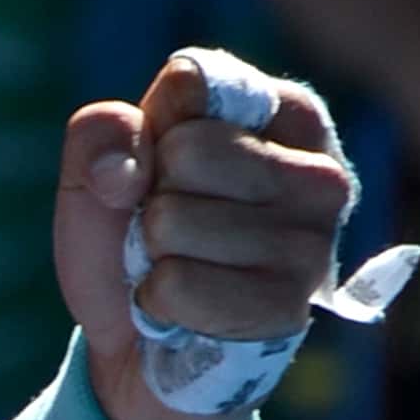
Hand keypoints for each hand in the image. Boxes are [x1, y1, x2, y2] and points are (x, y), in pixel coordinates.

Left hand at [51, 51, 356, 419]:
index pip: (194, 81)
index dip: (151, 129)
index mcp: (287, 115)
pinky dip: (156, 299)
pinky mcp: (289, 309)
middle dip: (150, 193)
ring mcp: (314, 245)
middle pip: (187, 150)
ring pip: (175, 220)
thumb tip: (123, 173)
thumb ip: (100, 136)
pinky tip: (185, 309)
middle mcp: (322, 174)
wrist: (135, 337)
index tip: (163, 161)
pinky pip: (177, 285)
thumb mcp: (97, 168)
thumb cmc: (130, 232)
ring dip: (151, 251)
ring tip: (179, 264)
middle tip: (168, 223)